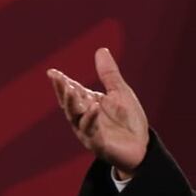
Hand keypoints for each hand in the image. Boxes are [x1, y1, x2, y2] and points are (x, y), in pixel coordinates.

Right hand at [47, 48, 147, 177]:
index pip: (72, 91)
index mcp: (88, 104)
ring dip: (72, 103)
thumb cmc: (129, 120)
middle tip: (58, 78)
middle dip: (63, 91)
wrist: (142, 146)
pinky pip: (91, 131)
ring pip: (76, 117)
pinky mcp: (98, 143)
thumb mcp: (120, 93)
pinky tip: (93, 108)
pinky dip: (91, 119)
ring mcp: (89, 131)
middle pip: (69, 103)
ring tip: (71, 90)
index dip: (62, 82)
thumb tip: (101, 50)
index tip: (53, 72)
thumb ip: (109, 74)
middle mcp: (84, 117)